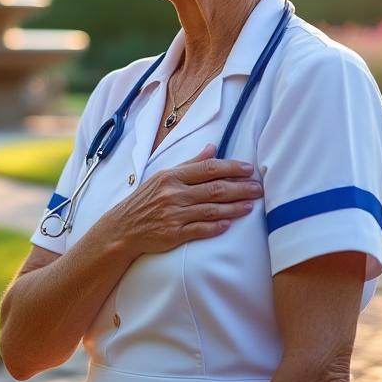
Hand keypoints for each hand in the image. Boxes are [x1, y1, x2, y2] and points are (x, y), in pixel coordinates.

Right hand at [100, 143, 261, 257]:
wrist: (123, 228)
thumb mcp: (163, 176)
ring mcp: (174, 214)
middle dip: (240, 188)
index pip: (207, 168)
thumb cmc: (145, 200)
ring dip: (234, 207)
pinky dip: (215, 227)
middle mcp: (173, 194)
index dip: (230, 168)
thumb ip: (190, 163)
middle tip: (258, 188)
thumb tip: (212, 148)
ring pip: (211, 210)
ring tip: (251, 205)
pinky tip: (229, 224)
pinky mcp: (174, 234)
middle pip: (214, 189)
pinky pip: (200, 230)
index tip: (248, 169)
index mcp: (171, 176)